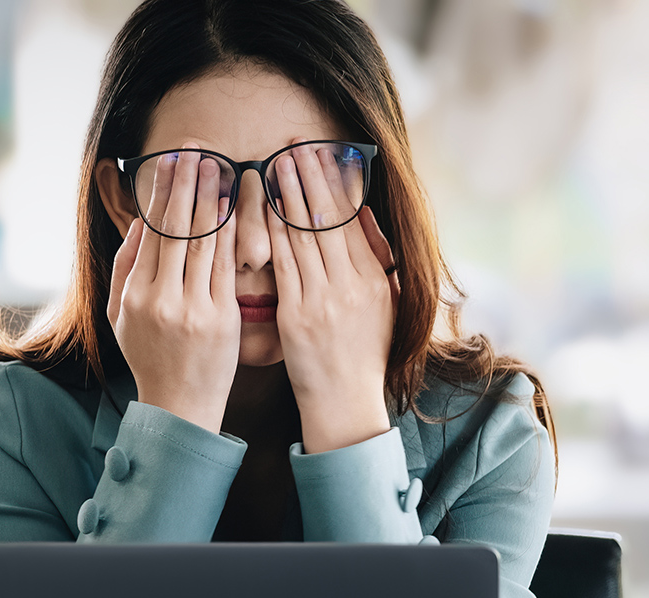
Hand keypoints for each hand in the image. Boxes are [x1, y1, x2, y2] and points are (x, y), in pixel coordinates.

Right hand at [106, 146, 240, 433]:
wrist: (179, 406)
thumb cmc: (150, 358)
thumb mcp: (120, 316)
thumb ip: (126, 267)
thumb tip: (139, 223)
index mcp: (135, 294)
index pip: (152, 231)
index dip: (163, 191)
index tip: (172, 160)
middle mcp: (161, 298)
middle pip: (176, 228)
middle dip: (187, 183)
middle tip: (197, 148)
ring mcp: (193, 308)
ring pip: (204, 241)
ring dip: (212, 199)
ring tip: (218, 165)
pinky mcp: (222, 319)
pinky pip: (227, 267)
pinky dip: (231, 234)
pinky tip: (235, 208)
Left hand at [267, 139, 400, 452]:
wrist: (347, 404)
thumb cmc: (362, 356)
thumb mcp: (385, 304)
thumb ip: (377, 259)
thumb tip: (365, 215)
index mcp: (374, 279)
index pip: (352, 219)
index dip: (335, 182)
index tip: (322, 152)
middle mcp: (352, 284)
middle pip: (329, 218)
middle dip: (311, 176)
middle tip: (295, 143)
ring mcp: (325, 299)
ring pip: (305, 235)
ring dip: (289, 194)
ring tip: (277, 162)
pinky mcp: (298, 316)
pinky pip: (284, 264)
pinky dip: (274, 232)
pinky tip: (263, 208)